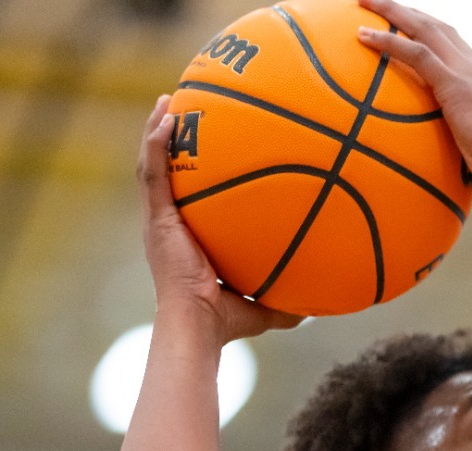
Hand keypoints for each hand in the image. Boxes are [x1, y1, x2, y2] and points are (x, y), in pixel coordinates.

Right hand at [137, 96, 301, 341]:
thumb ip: (288, 303)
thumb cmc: (225, 323)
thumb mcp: (264, 307)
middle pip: (164, 174)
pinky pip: (154, 174)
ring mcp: (159, 221)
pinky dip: (157, 146)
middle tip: (177, 111)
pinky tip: (165, 119)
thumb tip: (319, 306)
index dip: (187, 173)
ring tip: (166, 102)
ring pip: (152, 166)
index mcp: (185, 239)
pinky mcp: (157, 220)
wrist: (197, 326)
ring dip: (157, 132)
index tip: (199, 149)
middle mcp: (168, 226)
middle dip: (168, 142)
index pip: (184, 198)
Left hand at [357, 0, 471, 203]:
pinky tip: (362, 36)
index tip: (409, 26)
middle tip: (379, 4)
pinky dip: (387, 40)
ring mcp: (467, 73)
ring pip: (425, 28)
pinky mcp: (455, 85)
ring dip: (392, 11)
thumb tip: (445, 168)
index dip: (431, 31)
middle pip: (438, 27)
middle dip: (408, 12)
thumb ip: (461, 148)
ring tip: (364, 2)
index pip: (454, 45)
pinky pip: (415, 53)